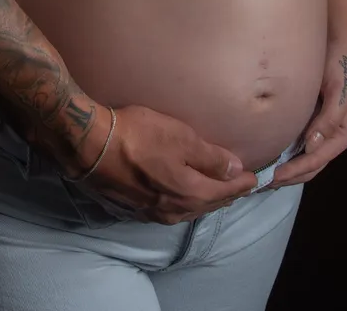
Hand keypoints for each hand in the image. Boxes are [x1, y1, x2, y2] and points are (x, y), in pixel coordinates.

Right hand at [75, 103, 257, 224]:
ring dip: (207, 200)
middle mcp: (175, 210)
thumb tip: (236, 169)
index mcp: (191, 193)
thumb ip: (210, 157)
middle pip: (209, 204)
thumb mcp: (180, 137)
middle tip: (241, 185)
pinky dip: (186, 202)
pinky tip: (183, 195)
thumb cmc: (138, 135)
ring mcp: (154, 212)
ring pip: (190, 209)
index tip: (256, 177)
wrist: (91, 146)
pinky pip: (172, 209)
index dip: (242, 183)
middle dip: (227, 194)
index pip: (225, 191)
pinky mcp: (137, 207)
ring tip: (217, 191)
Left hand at [270, 43, 346, 187]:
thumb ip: (329, 119)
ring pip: (304, 157)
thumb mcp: (339, 90)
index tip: (272, 178)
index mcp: (344, 132)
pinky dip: (287, 152)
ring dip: (287, 168)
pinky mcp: (313, 117)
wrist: (339, 40)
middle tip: (261, 183)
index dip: (295, 172)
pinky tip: (270, 153)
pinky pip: (300, 142)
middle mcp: (334, 135)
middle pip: (310, 166)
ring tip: (263, 175)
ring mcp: (323, 128)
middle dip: (288, 177)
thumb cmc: (340, 64)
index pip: (316, 161)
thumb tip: (312, 147)